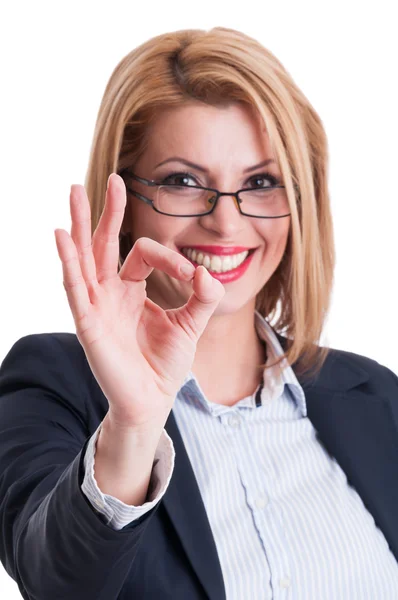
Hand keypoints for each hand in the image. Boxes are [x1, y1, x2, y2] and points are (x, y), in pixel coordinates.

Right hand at [54, 173, 224, 433]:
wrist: (152, 400)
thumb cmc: (164, 365)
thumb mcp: (191, 325)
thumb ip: (202, 297)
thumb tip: (208, 271)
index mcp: (131, 290)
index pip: (143, 254)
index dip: (170, 257)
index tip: (193, 274)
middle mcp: (109, 293)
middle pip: (103, 244)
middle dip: (106, 211)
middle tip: (112, 178)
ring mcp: (96, 306)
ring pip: (84, 257)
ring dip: (80, 225)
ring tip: (75, 192)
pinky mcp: (88, 324)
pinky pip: (76, 288)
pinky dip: (69, 262)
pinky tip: (63, 236)